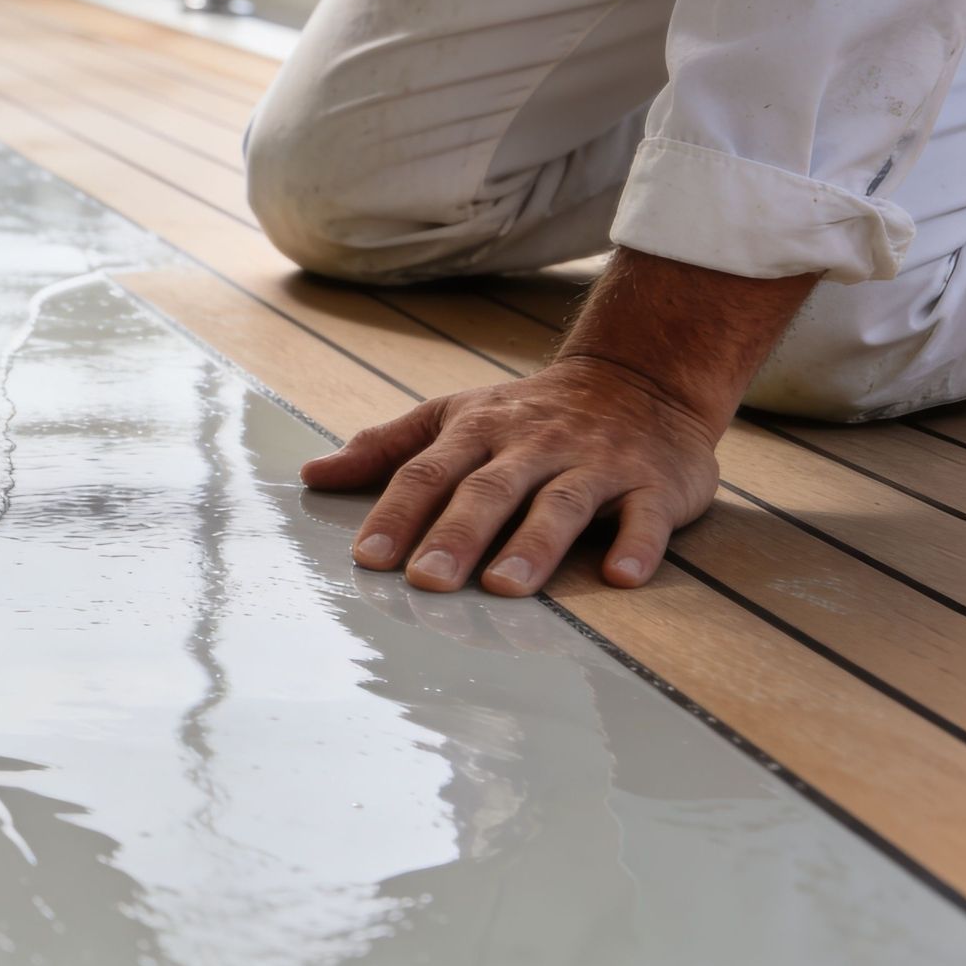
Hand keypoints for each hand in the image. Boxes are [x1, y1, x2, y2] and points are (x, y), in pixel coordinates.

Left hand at [303, 355, 724, 595]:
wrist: (637, 378)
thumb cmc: (527, 413)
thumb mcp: (453, 417)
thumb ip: (386, 449)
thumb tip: (312, 474)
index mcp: (479, 430)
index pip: (428, 472)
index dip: (397, 513)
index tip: (368, 557)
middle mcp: (533, 446)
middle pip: (489, 491)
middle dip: (455, 535)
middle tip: (425, 582)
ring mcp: (595, 464)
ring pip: (561, 504)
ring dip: (533, 546)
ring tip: (504, 587)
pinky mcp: (653, 484)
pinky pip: (645, 516)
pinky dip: (636, 544)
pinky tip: (620, 576)